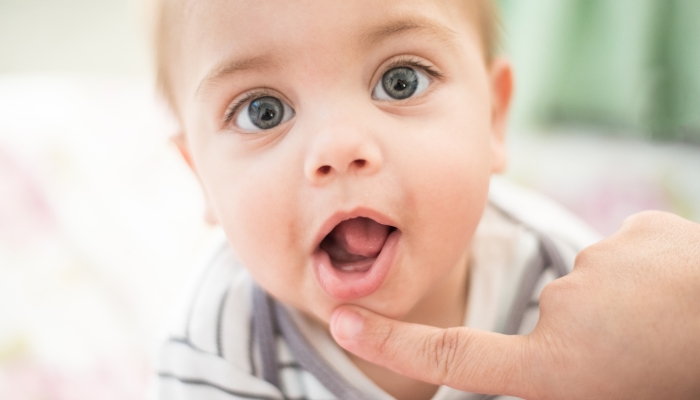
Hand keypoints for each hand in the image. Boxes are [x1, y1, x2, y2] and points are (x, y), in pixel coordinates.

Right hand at [330, 211, 699, 398]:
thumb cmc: (690, 377)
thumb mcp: (607, 397)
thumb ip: (556, 374)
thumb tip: (523, 354)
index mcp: (559, 369)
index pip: (455, 356)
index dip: (393, 341)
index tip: (344, 320)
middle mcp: (564, 313)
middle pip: (553, 317)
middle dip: (589, 332)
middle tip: (650, 352)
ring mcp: (599, 267)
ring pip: (595, 285)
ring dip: (624, 302)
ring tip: (674, 322)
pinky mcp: (636, 233)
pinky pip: (626, 253)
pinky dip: (648, 271)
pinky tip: (683, 290)